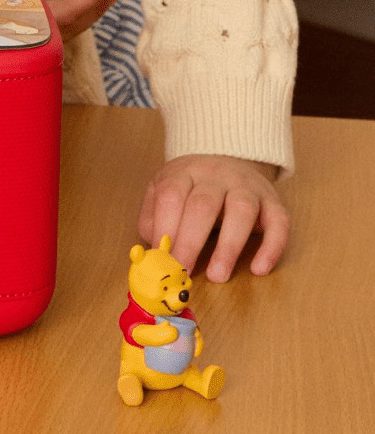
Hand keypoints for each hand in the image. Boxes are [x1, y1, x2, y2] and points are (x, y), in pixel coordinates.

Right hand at [6, 0, 121, 41]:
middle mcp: (53, 36)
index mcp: (52, 19)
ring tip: (102, 4)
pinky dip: (73, 24)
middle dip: (99, 3)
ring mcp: (43, 46)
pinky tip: (68, 22)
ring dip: (90, 14)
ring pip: (74, 29)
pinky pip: (62, 35)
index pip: (85, 0)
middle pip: (84, 18)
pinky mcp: (33, 50)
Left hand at [138, 154, 289, 281]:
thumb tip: (154, 248)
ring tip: (218, 275)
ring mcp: (248, 186)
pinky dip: (272, 247)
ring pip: (242, 211)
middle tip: (183, 270)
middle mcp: (217, 176)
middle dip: (191, 241)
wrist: (230, 158)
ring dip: (229, 246)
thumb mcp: (162, 189)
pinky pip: (279, 222)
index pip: (171, 196)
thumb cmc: (191, 184)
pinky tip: (259, 269)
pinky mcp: (273, 201)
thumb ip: (153, 216)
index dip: (164, 227)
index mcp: (185, 172)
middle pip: (203, 205)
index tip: (161, 257)